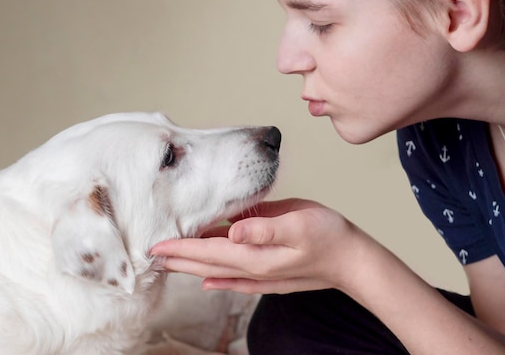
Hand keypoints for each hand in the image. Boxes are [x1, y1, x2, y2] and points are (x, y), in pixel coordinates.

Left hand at [150, 198, 365, 294]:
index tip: (156, 246)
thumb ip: (265, 228)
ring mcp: (261, 272)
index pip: (208, 251)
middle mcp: (253, 268)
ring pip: (217, 269)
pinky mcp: (269, 271)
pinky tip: (207, 280)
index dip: (181, 248)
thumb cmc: (329, 237)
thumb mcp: (299, 224)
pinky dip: (216, 277)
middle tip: (151, 255)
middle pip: (206, 264)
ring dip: (193, 266)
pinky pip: (234, 276)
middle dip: (178, 259)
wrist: (352, 260)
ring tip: (171, 262)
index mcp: (255, 256)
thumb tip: (233, 230)